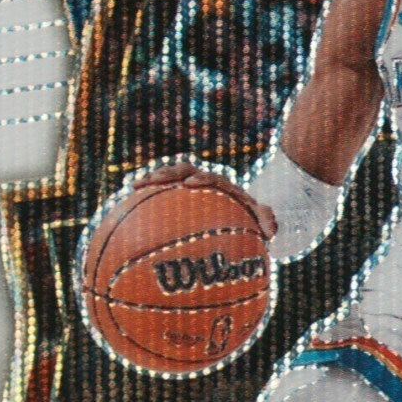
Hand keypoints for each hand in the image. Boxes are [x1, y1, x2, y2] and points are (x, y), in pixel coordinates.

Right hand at [117, 161, 274, 242]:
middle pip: (183, 170)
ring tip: (133, 187)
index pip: (211, 177)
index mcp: (222, 184)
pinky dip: (147, 198)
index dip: (201, 178)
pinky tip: (129, 208)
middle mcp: (203, 180)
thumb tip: (272, 231)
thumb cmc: (250, 215)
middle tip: (153, 180)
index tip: (191, 185)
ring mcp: (188, 185)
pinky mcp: (178, 194)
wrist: (241, 207)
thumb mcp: (261, 218)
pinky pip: (161, 194)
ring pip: (168, 178)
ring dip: (152, 180)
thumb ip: (267, 219)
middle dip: (168, 173)